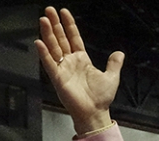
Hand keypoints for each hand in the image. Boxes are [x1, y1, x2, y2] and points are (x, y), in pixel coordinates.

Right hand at [34, 7, 123, 134]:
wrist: (95, 112)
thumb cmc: (101, 98)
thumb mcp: (112, 77)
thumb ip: (114, 64)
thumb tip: (119, 53)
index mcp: (82, 60)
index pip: (74, 38)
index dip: (69, 25)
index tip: (64, 12)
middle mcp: (70, 62)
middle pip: (60, 39)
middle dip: (55, 24)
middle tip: (49, 10)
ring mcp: (63, 69)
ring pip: (53, 47)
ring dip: (47, 34)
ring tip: (43, 19)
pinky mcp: (57, 78)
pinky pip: (49, 63)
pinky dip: (44, 53)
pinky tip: (39, 42)